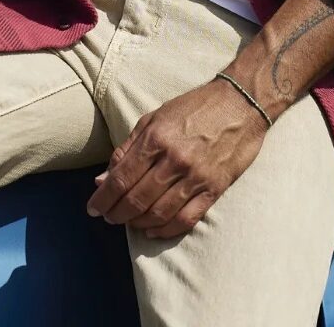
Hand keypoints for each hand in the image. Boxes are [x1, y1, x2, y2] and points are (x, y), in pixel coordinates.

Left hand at [85, 79, 267, 238]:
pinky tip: (153, 230)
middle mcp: (174, 158)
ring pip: (159, 213)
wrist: (240, 103)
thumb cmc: (194, 107)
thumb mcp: (156, 117)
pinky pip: (186, 218)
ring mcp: (196, 176)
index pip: (121, 178)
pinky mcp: (214, 188)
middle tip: (108, 218)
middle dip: (116, 213)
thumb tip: (103, 179)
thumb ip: (128, 148)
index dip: (103, 198)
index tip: (92, 209)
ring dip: (138, 223)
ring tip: (128, 223)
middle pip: (136, 199)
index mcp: (156, 137)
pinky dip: (165, 230)